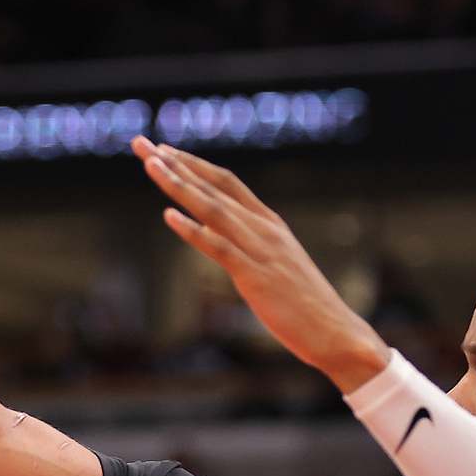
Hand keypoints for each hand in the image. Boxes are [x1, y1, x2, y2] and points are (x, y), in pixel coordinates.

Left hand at [132, 136, 388, 389]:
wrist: (334, 331)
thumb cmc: (303, 305)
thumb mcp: (273, 265)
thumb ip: (245, 246)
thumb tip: (213, 235)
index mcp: (268, 223)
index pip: (225, 182)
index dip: (193, 164)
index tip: (162, 149)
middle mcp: (263, 228)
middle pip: (213, 186)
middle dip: (175, 164)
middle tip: (142, 144)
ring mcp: (260, 249)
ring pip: (212, 209)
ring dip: (179, 185)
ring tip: (151, 165)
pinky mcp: (254, 275)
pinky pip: (218, 248)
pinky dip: (192, 230)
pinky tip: (168, 216)